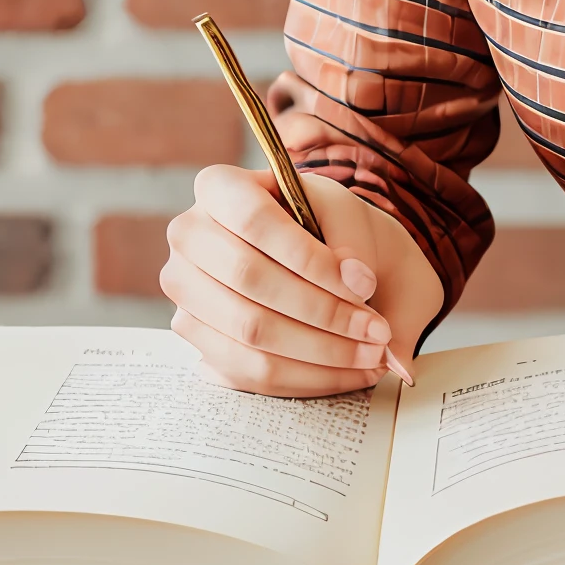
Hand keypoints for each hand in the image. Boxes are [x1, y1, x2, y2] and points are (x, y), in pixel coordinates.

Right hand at [162, 164, 442, 396]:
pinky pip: (250, 372)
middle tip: (379, 329)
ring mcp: (185, 292)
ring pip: (250, 333)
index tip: (365, 284)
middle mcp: (188, 236)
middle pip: (247, 279)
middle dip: (324, 312)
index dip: (308, 257)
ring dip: (322, 351)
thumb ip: (354, 249)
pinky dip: (309, 377)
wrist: (325, 254)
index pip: (253, 219)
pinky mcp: (197, 339)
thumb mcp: (350, 220)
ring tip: (375, 353)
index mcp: (218, 187)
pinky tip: (352, 371)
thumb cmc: (333, 229)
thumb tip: (366, 299)